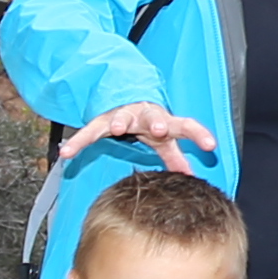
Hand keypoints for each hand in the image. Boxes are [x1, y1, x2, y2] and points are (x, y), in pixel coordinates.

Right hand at [60, 104, 217, 167]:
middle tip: (159, 129)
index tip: (210, 145)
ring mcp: (122, 115)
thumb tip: (192, 178)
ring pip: (122, 116)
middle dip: (156, 122)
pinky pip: (88, 131)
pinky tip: (66, 153)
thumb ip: (176, 158)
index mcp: (164, 121)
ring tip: (116, 127)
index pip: (185, 125)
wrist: (124, 100)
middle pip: (154, 116)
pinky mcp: (101, 120)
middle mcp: (145, 115)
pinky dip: (78, 142)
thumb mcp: (164, 141)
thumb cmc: (149, 124)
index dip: (198, 134)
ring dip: (119, 121)